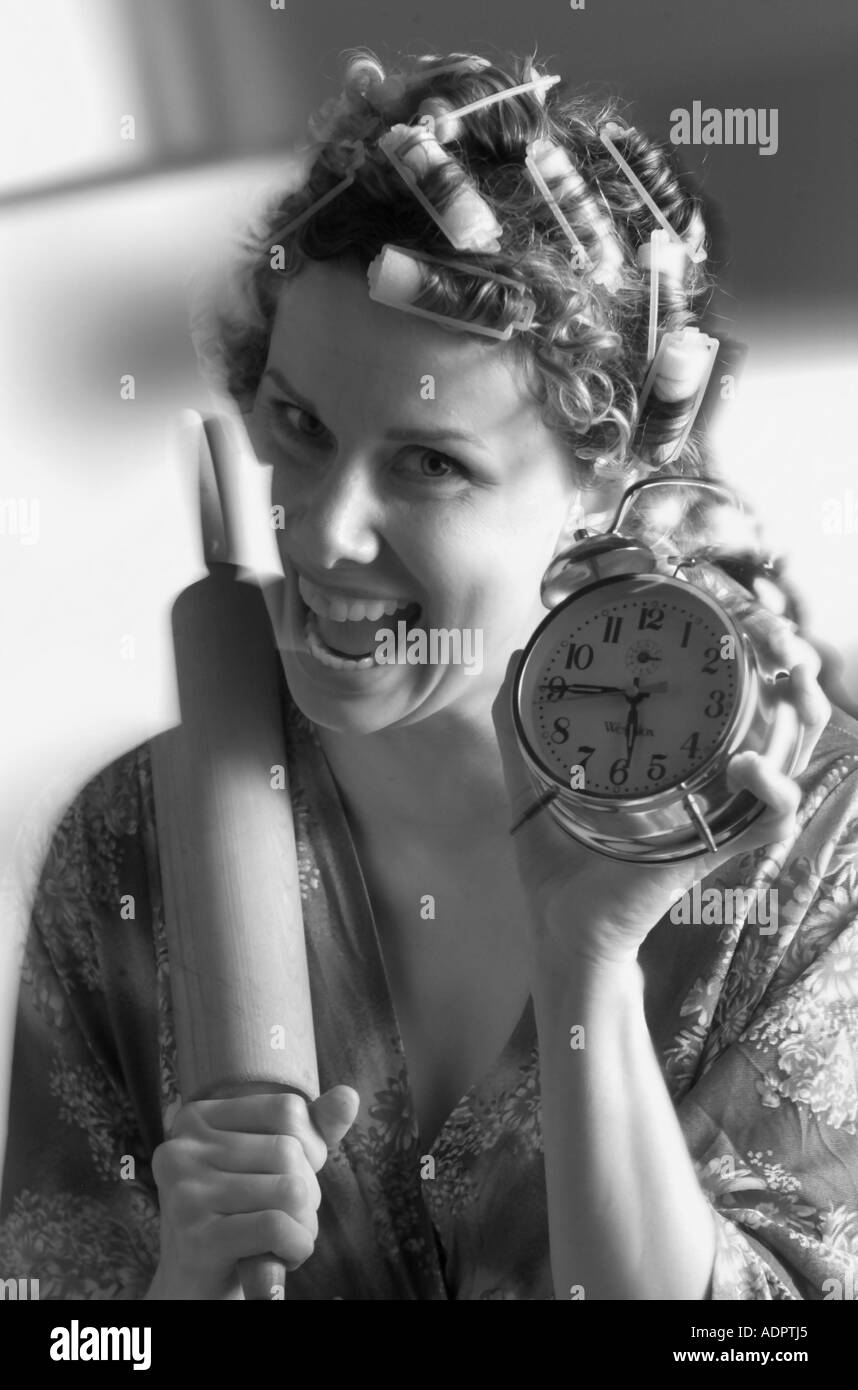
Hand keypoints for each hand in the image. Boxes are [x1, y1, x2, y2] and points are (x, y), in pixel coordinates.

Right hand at [147, 1085, 358, 1299]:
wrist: (194, 1289)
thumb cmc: (240, 1216)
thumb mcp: (272, 1165)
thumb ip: (311, 1128)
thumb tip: (349, 1097)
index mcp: (197, 1118)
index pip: (287, 1109)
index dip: (308, 1149)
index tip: (285, 1179)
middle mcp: (182, 1148)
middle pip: (289, 1152)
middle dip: (307, 1194)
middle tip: (285, 1221)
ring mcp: (184, 1193)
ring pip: (290, 1191)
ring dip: (305, 1226)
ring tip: (282, 1241)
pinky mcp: (196, 1238)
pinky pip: (278, 1227)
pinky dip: (297, 1246)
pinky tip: (282, 1258)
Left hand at [493, 614, 830, 968]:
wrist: (559, 930)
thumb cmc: (556, 864)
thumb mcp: (533, 782)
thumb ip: (518, 725)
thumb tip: (518, 657)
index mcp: (677, 762)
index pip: (738, 700)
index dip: (762, 656)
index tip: (754, 614)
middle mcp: (707, 785)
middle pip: (784, 719)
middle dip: (799, 675)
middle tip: (783, 640)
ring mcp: (715, 817)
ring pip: (792, 760)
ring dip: (803, 716)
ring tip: (792, 682)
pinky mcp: (712, 851)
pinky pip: (769, 822)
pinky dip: (770, 793)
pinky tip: (746, 764)